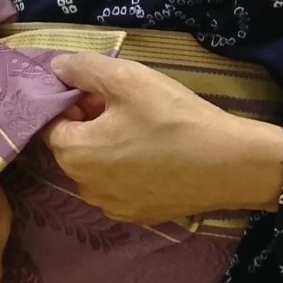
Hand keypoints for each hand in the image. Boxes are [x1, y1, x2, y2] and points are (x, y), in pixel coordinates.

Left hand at [44, 51, 282, 224]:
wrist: (230, 164)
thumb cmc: (174, 118)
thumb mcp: (126, 78)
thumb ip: (83, 68)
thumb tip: (57, 66)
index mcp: (74, 154)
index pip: (51, 123)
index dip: (72, 102)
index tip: (100, 91)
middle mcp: (84, 186)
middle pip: (73, 146)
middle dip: (90, 122)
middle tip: (125, 105)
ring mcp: (111, 205)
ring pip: (97, 166)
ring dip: (109, 145)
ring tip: (143, 128)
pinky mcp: (137, 215)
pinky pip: (119, 185)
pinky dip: (128, 168)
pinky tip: (156, 154)